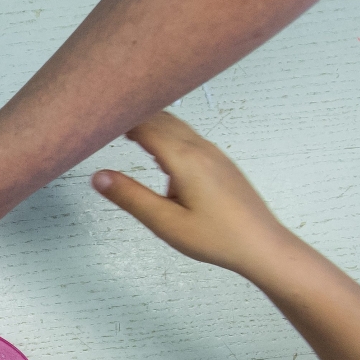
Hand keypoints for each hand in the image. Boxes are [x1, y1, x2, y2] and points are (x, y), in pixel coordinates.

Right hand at [91, 111, 298, 277]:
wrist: (264, 246)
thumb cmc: (215, 237)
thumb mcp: (166, 223)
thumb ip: (130, 197)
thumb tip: (98, 176)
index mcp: (185, 158)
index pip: (145, 125)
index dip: (120, 117)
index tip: (95, 115)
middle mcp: (200, 148)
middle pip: (161, 118)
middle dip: (133, 114)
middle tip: (103, 117)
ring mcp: (214, 153)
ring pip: (176, 126)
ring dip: (150, 122)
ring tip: (123, 128)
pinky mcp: (220, 162)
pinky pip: (187, 136)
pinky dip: (165, 132)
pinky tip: (156, 149)